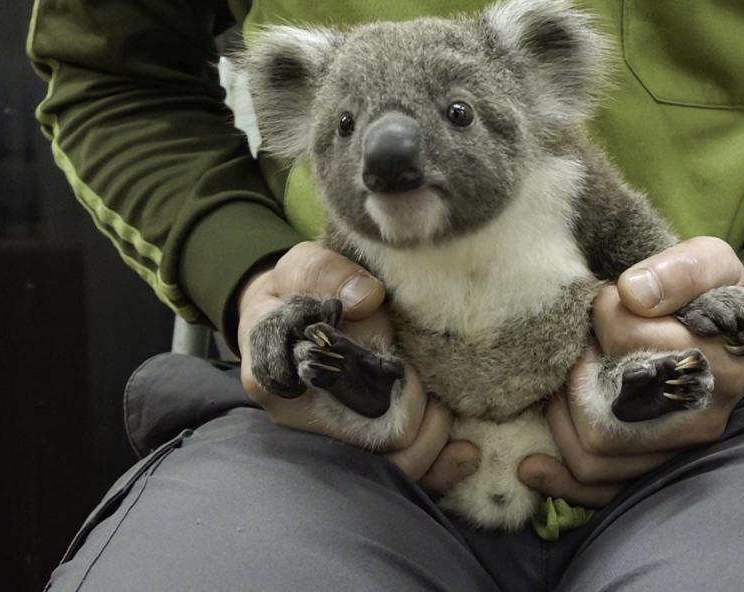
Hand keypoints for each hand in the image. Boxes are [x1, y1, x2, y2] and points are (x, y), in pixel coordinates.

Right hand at [237, 241, 478, 492]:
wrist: (285, 312)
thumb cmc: (295, 291)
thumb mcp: (300, 267)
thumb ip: (326, 274)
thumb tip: (367, 298)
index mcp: (277, 380)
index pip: (336, 402)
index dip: (384, 387)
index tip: (405, 363)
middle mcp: (299, 422)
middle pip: (372, 447)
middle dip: (417, 415)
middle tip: (434, 383)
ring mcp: (330, 441)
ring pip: (389, 469)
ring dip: (431, 439)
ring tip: (447, 408)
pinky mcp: (357, 449)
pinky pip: (400, 476)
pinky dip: (438, 467)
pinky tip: (466, 453)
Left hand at [519, 236, 743, 505]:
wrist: (742, 334)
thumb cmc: (718, 293)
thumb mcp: (710, 261)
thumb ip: (677, 270)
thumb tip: (633, 292)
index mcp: (716, 358)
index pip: (627, 336)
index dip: (603, 312)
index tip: (608, 300)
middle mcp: (701, 413)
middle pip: (606, 409)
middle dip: (574, 375)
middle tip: (579, 348)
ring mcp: (679, 446)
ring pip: (597, 455)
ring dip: (562, 418)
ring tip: (561, 385)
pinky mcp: (659, 464)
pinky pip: (606, 488)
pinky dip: (563, 479)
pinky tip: (532, 465)